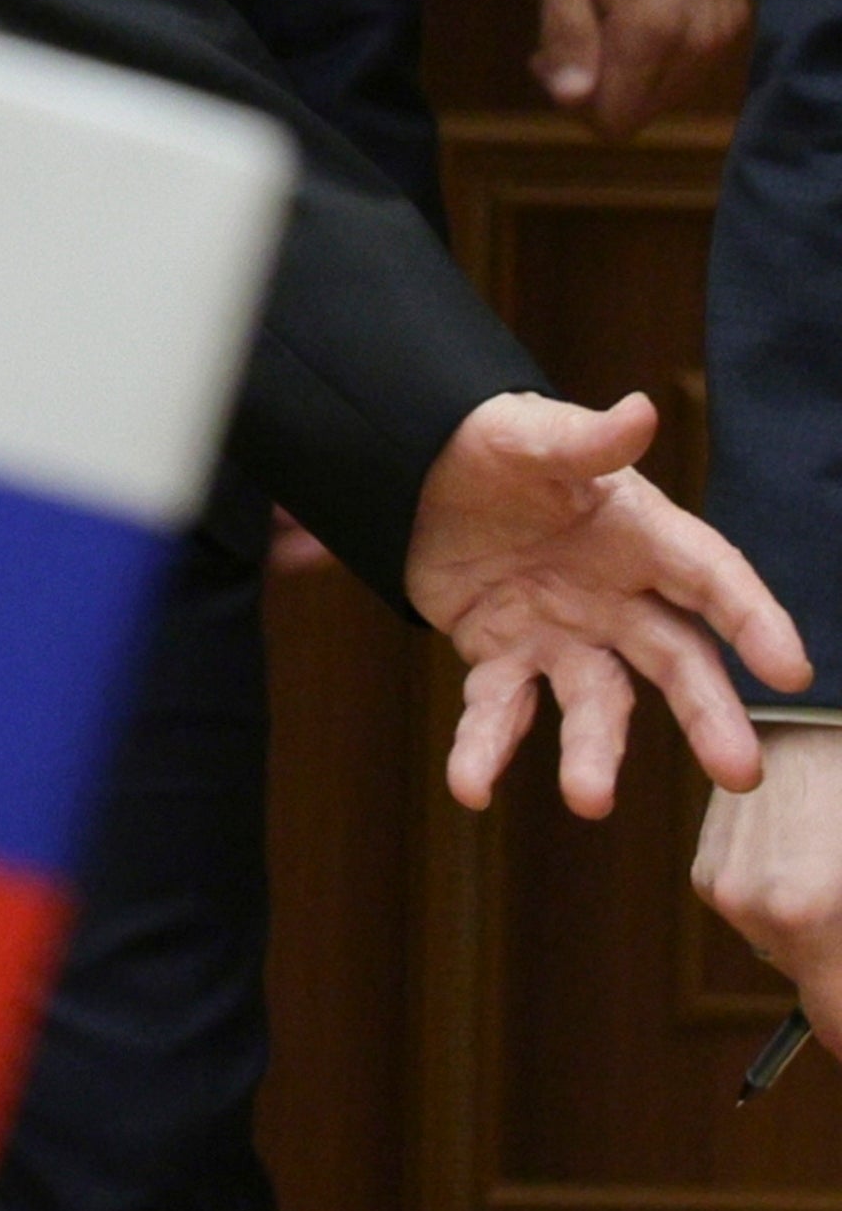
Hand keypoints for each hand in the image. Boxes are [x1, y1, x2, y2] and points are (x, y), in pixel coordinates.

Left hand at [406, 390, 815, 815]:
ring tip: (589, 800)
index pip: (714, 582)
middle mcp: (617, 598)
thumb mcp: (529, 436)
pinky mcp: (503, 657)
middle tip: (740, 774)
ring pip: (592, 703)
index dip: (754, 623)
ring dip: (592, 752)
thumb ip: (583, 439)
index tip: (792, 671)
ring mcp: (564, 634)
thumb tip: (639, 410)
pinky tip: (470, 788)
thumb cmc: (493, 446)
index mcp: (643, 537)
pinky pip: (497, 710)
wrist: (418, 470)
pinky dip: (484, 749)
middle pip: (676, 663)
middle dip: (707, 717)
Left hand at [536, 0, 749, 132]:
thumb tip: (571, 100)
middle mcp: (701, 40)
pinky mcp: (734, 20)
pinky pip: (688, 69)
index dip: (570, 98)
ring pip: (665, 95)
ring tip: (599, 16)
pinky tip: (632, 12)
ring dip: (626, 72)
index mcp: (654, 28)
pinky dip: (656, 55)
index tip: (547, 54)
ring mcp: (724, 32)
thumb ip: (566, 33)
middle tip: (567, 31)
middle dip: (595, 87)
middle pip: (640, 112)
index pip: (614, 119)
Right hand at [695, 732, 841, 1027]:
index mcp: (807, 912)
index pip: (836, 1028)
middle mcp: (752, 905)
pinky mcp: (711, 864)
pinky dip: (798, 903)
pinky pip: (766, 914)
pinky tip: (821, 860)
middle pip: (820, 988)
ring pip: (792, 951)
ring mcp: (724, 883)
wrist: (824, 709)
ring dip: (828, 938)